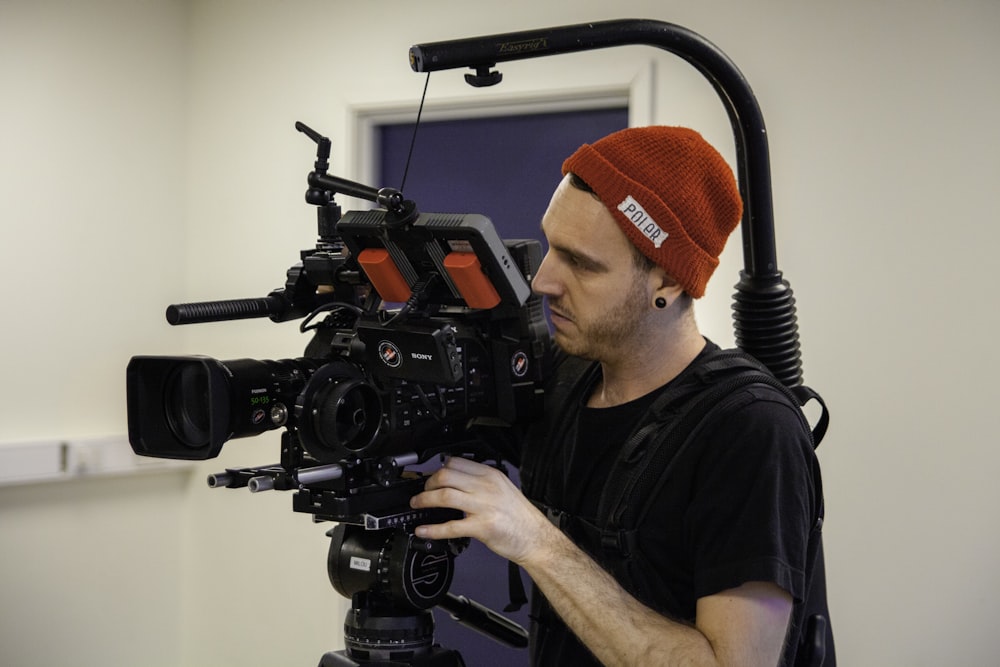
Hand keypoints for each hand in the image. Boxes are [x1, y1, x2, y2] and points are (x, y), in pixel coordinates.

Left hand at [410, 457, 550, 563]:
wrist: (536, 538)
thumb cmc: (520, 517)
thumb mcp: (503, 488)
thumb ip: (480, 482)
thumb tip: (456, 481)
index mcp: (491, 475)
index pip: (456, 462)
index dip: (438, 469)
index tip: (431, 477)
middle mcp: (486, 487)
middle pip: (446, 475)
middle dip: (428, 483)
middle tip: (422, 492)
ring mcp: (484, 506)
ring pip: (445, 496)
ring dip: (425, 500)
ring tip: (417, 505)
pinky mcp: (482, 527)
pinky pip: (451, 526)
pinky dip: (433, 529)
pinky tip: (423, 530)